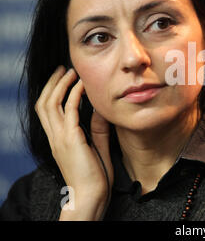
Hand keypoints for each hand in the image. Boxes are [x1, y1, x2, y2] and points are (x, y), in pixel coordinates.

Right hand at [34, 65, 113, 219]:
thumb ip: (97, 129)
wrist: (92, 196)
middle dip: (52, 83)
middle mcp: (55, 137)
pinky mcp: (70, 140)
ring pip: (50, 104)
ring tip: (70, 72)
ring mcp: (61, 138)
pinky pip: (68, 111)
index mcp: (58, 139)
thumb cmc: (95, 176)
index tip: (64, 78)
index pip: (48, 111)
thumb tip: (100, 110)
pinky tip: (82, 85)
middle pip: (44, 103)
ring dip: (60, 85)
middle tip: (63, 69)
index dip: (53, 92)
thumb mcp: (97, 147)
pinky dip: (74, 95)